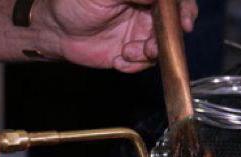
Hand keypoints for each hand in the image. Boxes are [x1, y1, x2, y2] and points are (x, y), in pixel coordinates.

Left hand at [32, 0, 198, 72]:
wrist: (56, 31)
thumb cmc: (75, 3)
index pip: (174, 2)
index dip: (184, 11)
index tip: (184, 24)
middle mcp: (148, 11)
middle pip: (173, 26)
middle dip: (166, 40)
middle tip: (150, 48)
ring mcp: (142, 33)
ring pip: (161, 48)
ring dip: (148, 55)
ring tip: (127, 52)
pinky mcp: (133, 53)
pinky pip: (145, 64)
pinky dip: (134, 65)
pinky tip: (118, 59)